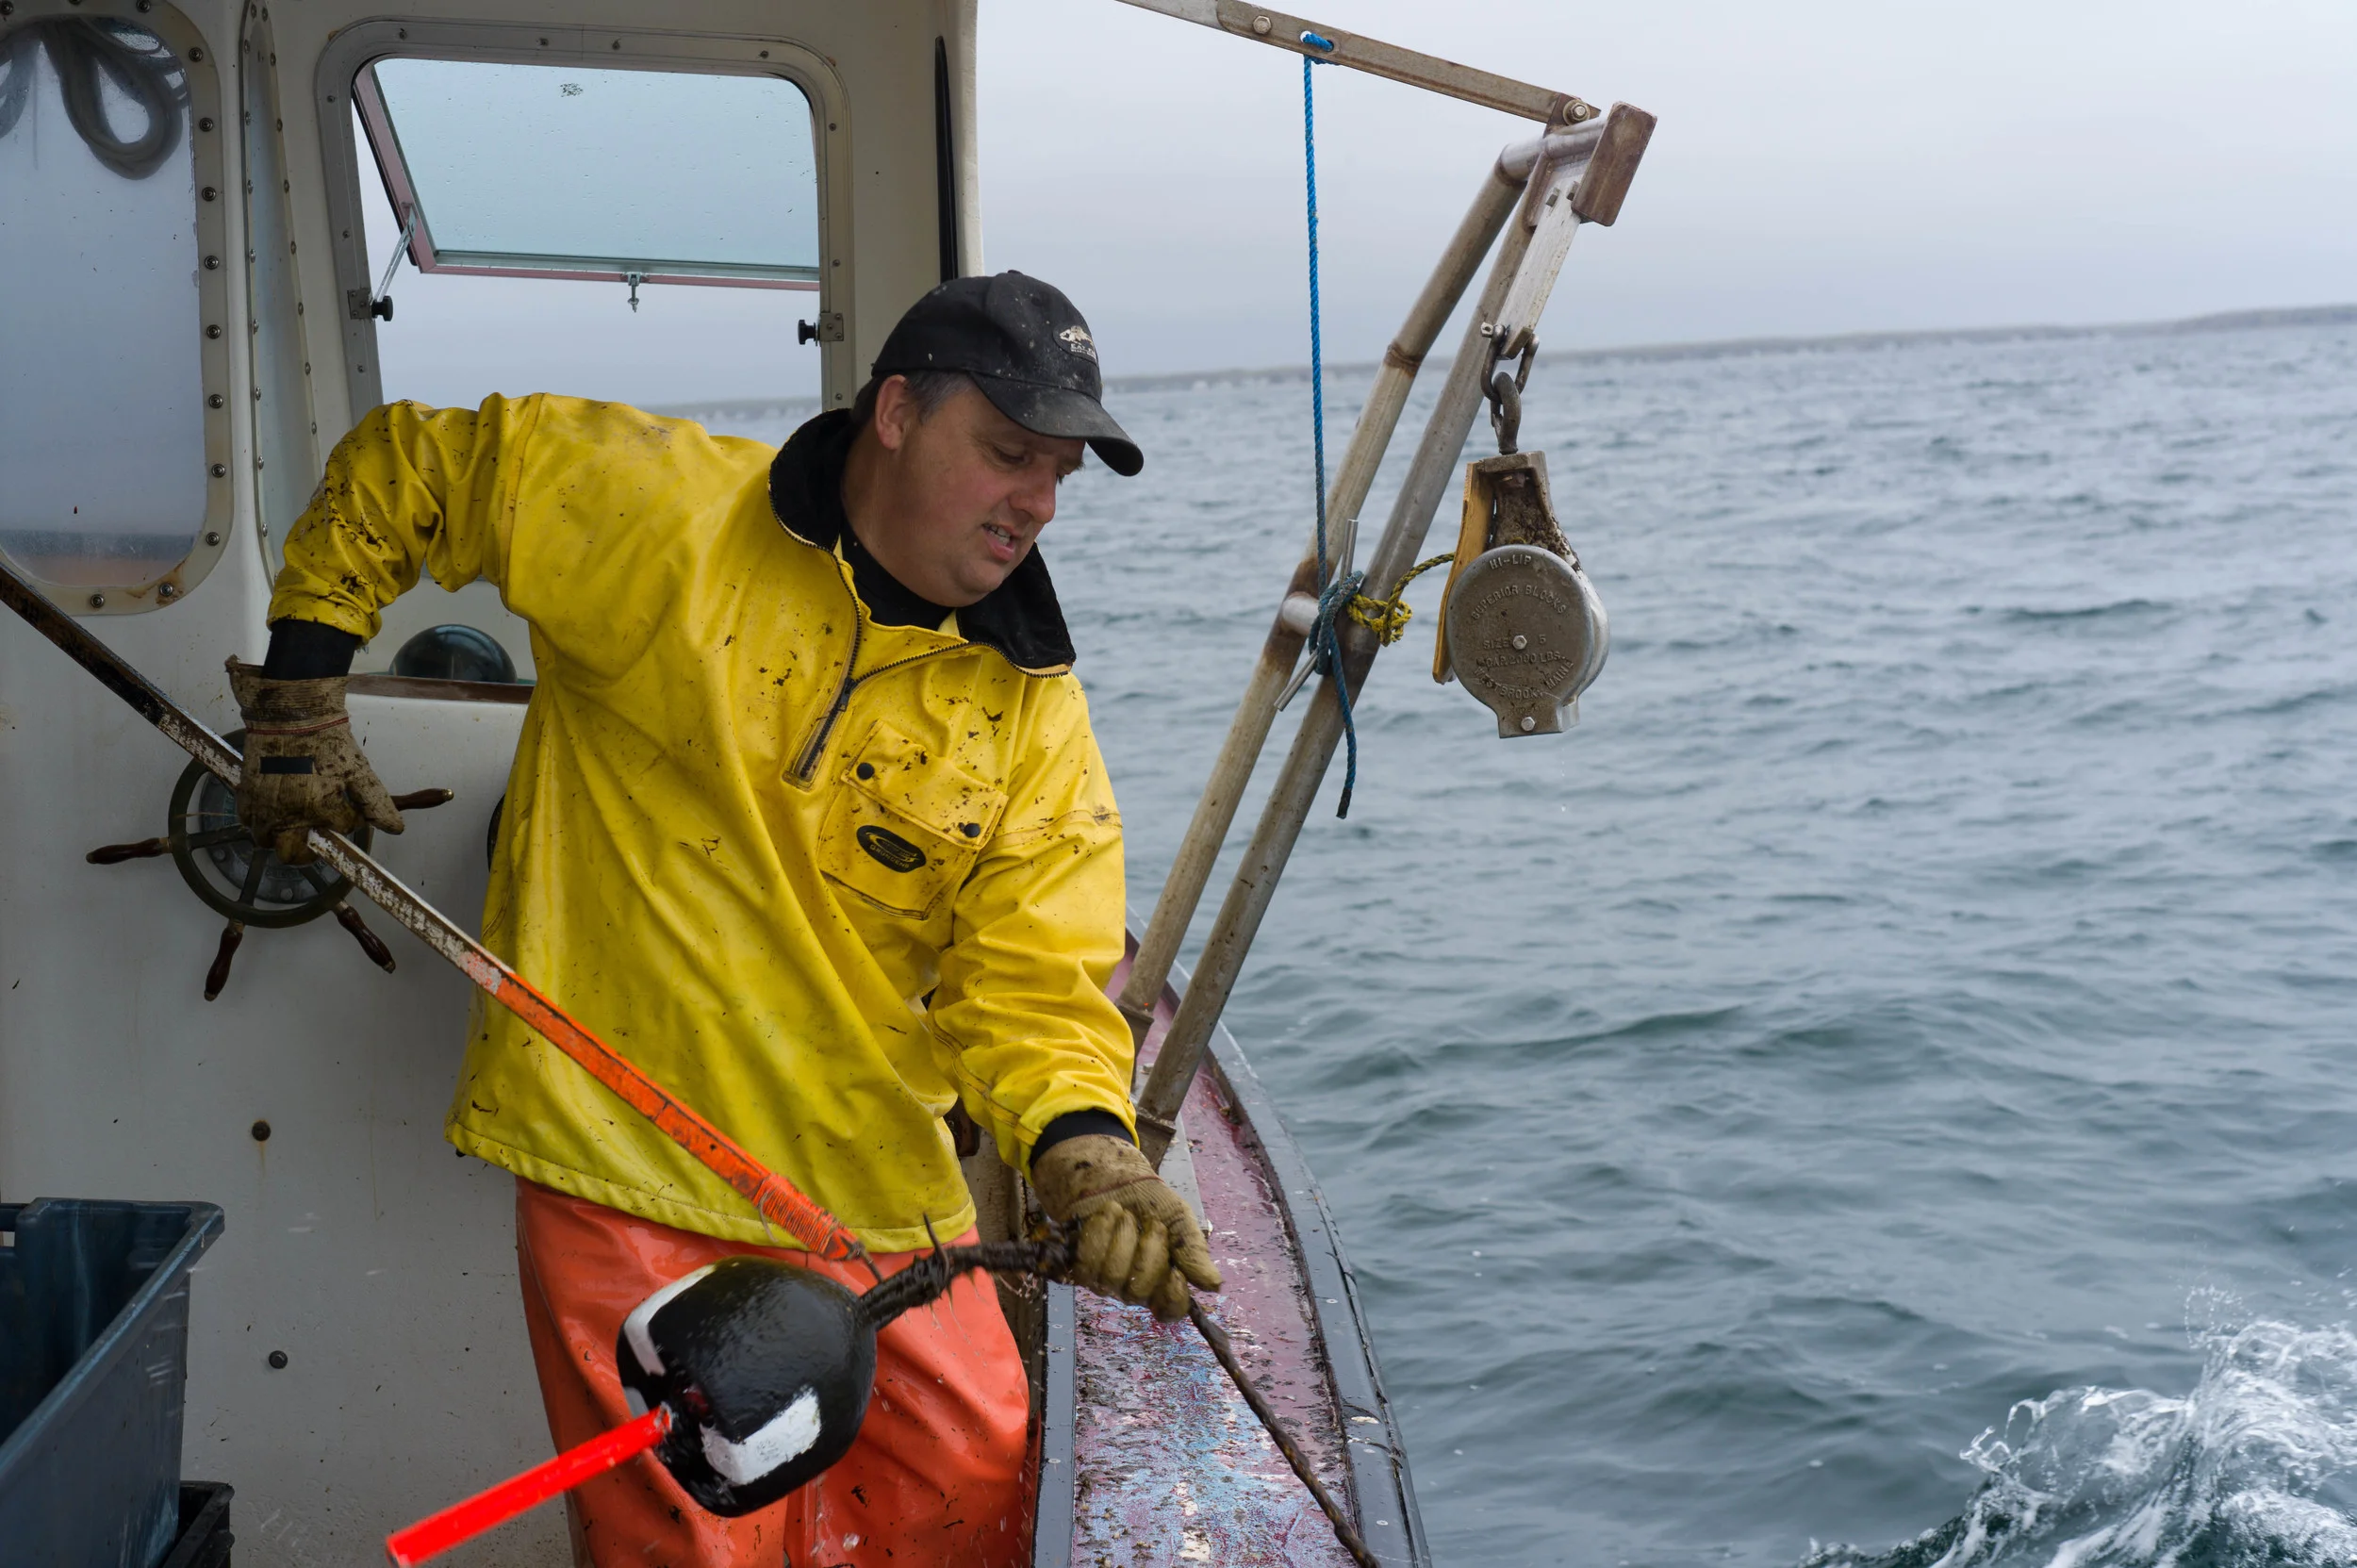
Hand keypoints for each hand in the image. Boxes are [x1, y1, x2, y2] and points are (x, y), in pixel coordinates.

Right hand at [227, 659, 404, 863]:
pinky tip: (274, 807)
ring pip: (267, 841)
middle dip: (306, 851)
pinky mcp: (246, 794)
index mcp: (321, 808)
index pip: (341, 829)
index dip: (349, 819)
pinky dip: (259, 820)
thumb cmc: (326, 739)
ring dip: (280, 837)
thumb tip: (396, 828)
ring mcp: (264, 806)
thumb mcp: (358, 770)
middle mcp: (288, 814)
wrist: (291, 714)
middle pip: (293, 855)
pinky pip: (248, 822)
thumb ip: (376, 803)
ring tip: (293, 822)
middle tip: (314, 835)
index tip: (348, 806)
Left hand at [1031, 1134, 1221, 1321]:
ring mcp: (1103, 1279)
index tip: (1175, 1271)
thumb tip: (1214, 1286)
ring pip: (1111, 1278)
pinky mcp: (1078, 1266)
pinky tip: (1105, 1215)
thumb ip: (1193, 1249)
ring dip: (1122, 1237)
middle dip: (1147, 1252)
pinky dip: (1099, 1233)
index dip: (1173, 1297)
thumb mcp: (1177, 1217)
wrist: (1109, 1172)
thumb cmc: (1147, 1197)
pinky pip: (1086, 1265)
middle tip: (1151, 1223)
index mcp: (1161, 1279)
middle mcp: (1132, 1285)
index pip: (1169, 1310)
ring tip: (1124, 1213)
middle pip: (1138, 1293)